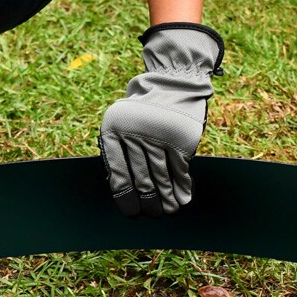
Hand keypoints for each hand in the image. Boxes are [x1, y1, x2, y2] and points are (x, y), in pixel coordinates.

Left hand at [99, 23, 223, 217]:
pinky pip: (180, 169)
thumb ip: (120, 152)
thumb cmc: (142, 111)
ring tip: (168, 211)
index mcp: (113, 129)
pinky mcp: (180, 137)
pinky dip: (182, 186)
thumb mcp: (122, 124)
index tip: (132, 211)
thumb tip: (123, 191)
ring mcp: (159, 135)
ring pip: (161, 176)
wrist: (172, 82)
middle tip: (151, 214)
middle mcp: (134, 132)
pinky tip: (182, 198)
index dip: (125, 196)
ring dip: (166, 197)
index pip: (118, 173)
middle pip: (141, 178)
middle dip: (148, 200)